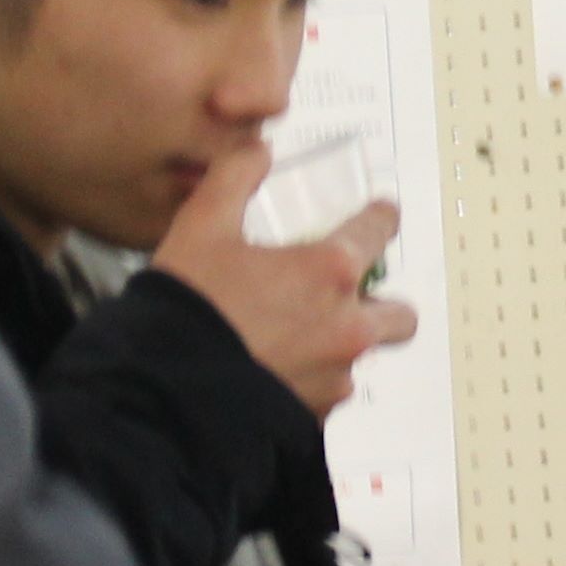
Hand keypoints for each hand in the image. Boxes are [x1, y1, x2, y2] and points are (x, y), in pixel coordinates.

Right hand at [150, 145, 414, 416]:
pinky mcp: (315, 415)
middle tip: (344, 294)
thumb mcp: (201, 226)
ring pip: (361, 356)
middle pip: (399, 314)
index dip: (381, 218)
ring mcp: (335, 376)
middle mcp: (346, 325)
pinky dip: (311, 380)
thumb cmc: (189, 308)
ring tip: (298, 336)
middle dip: (382, 303)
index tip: (379, 215)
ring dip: (341, 344)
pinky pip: (328, 392)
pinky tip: (274, 370)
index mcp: (329, 271)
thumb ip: (234, 178)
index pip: (379, 230)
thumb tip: (259, 150)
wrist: (166, 396)